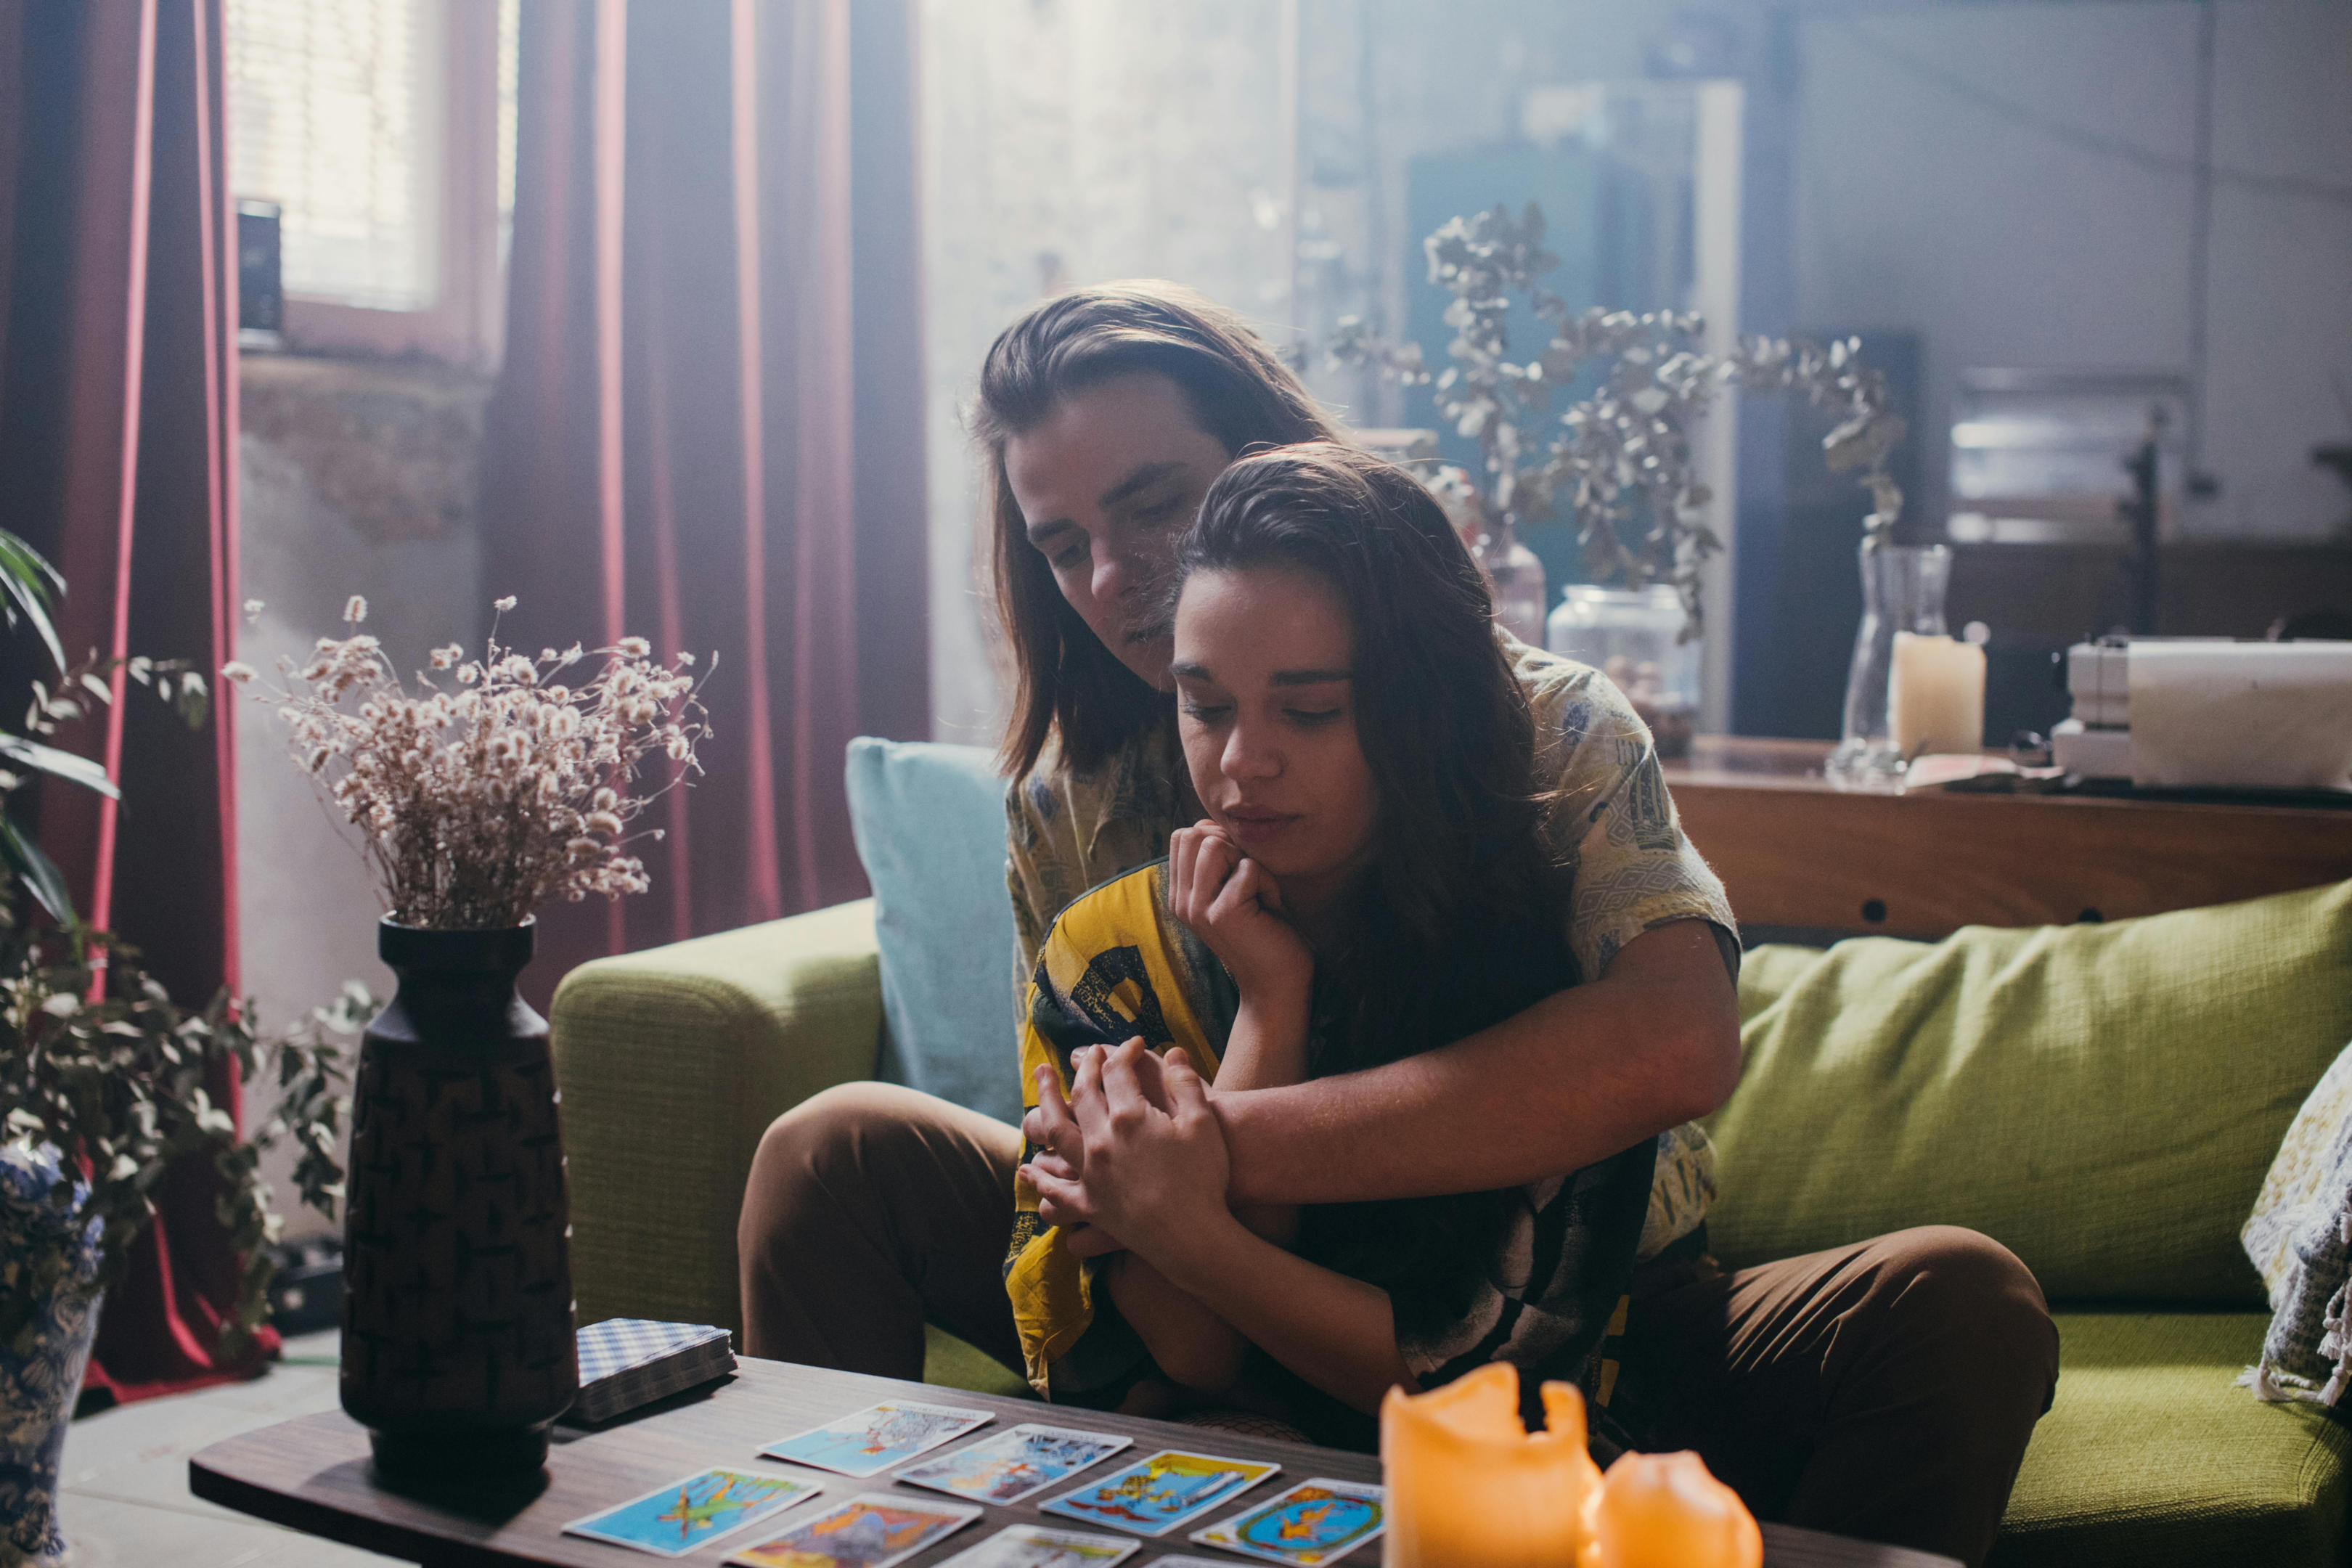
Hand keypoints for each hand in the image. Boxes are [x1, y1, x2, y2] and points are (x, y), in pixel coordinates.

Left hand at [1026, 1039, 1233, 1265]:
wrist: (1195, 1236)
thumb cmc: (1204, 1177)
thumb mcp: (1203, 1122)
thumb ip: (1185, 1082)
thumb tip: (1174, 1050)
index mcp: (1130, 1116)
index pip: (1118, 1070)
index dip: (1125, 1051)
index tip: (1135, 1043)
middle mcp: (1101, 1140)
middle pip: (1082, 1093)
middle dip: (1083, 1067)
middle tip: (1085, 1053)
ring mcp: (1090, 1173)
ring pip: (1056, 1131)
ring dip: (1046, 1102)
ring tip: (1040, 1082)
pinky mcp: (1089, 1205)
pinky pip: (1055, 1191)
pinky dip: (1039, 1178)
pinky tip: (1028, 1168)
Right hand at [1168, 823, 1311, 1003]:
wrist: (1276, 983)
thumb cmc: (1263, 931)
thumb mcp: (1231, 889)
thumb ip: (1215, 860)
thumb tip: (1206, 825)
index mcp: (1179, 895)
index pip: (1182, 836)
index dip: (1217, 840)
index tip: (1237, 873)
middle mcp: (1181, 902)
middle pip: (1194, 835)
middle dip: (1230, 848)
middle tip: (1248, 882)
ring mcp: (1198, 908)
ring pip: (1215, 845)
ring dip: (1250, 865)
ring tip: (1258, 895)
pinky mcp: (1222, 914)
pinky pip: (1249, 868)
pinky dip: (1268, 884)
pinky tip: (1269, 911)